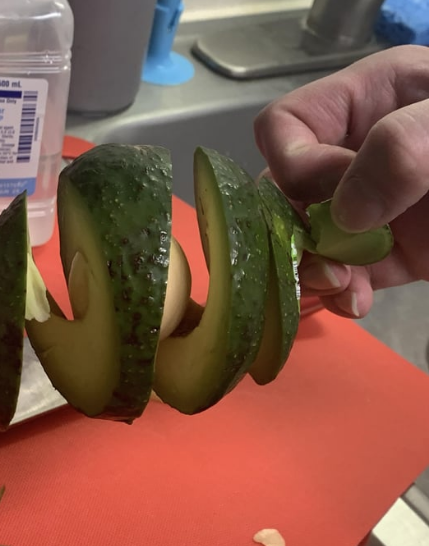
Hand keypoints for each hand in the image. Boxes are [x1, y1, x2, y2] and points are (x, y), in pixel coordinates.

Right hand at [254, 45, 428, 318]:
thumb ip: (403, 146)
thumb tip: (345, 213)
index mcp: (364, 102)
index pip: (285, 128)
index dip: (296, 164)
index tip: (339, 193)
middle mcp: (352, 157)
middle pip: (283, 191)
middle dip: (295, 230)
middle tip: (326, 261)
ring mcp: (366, 209)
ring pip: (304, 240)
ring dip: (312, 269)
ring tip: (344, 287)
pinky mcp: (384, 254)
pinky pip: (341, 274)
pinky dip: (339, 293)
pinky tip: (357, 302)